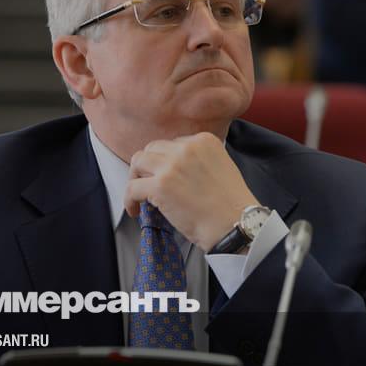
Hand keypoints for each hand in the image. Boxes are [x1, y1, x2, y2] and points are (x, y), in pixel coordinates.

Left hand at [124, 132, 258, 251]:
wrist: (235, 225)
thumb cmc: (230, 205)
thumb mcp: (221, 167)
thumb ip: (198, 160)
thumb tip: (171, 169)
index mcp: (203, 140)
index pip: (172, 144)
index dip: (164, 162)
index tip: (163, 176)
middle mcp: (186, 147)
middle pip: (152, 149)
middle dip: (147, 167)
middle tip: (148, 184)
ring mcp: (171, 165)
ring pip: (138, 162)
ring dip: (135, 179)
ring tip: (139, 196)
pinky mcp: (160, 186)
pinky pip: (132, 188)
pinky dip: (129, 200)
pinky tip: (135, 210)